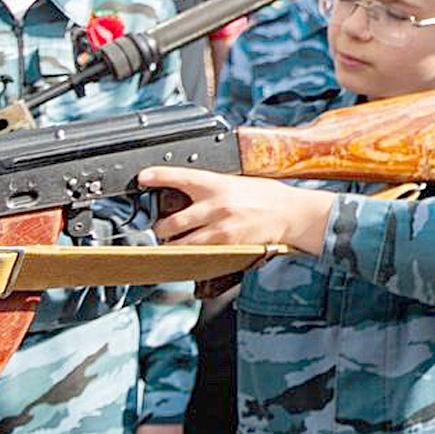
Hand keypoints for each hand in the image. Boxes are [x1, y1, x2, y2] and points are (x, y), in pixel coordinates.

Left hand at [139, 168, 335, 254]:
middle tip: (163, 228)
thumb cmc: (267, 196)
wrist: (291, 213)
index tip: (143, 177)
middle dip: (161, 228)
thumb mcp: (237, 183)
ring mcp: (219, 229)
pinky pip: (197, 256)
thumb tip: (186, 192)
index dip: (157, 176)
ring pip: (179, 244)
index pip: (180, 177)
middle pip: (170, 222)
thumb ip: (211, 188)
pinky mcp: (226, 246)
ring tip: (176, 243)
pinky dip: (190, 256)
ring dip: (173, 246)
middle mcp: (215, 206)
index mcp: (218, 185)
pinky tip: (191, 253)